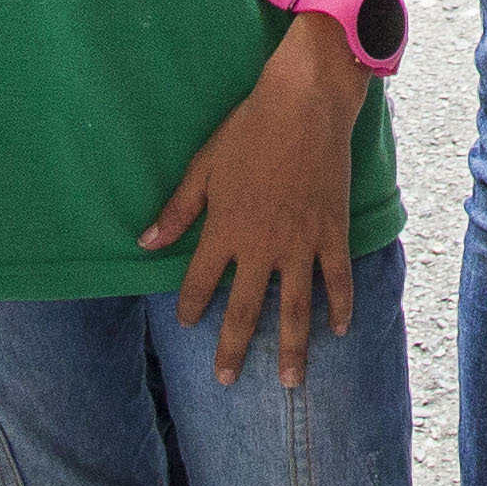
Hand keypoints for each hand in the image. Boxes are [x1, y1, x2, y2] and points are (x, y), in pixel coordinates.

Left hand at [143, 27, 368, 383]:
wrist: (304, 104)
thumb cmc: (249, 130)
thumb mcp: (204, 166)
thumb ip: (178, 210)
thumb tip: (147, 243)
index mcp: (224, 230)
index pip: (200, 284)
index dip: (190, 307)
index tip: (187, 325)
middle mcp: (261, 246)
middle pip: (244, 310)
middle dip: (234, 349)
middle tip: (227, 381)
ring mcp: (300, 243)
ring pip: (294, 308)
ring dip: (290, 348)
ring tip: (288, 380)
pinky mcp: (331, 232)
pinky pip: (337, 279)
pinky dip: (340, 306)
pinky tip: (339, 330)